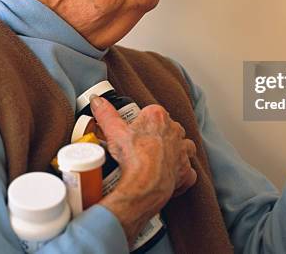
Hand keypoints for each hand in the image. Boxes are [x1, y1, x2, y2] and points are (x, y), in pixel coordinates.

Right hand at [90, 96, 196, 243]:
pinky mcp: (187, 171)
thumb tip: (97, 100)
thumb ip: (106, 113)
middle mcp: (175, 131)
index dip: (141, 122)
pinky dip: (180, 173)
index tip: (133, 131)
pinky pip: (188, 171)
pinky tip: (170, 176)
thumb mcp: (114, 131)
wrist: (145, 184)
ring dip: (175, 151)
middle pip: (168, 128)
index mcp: (158, 117)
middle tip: (142, 147)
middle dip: (158, 136)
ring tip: (159, 159)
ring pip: (183, 146)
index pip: (151, 113)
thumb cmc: (133, 156)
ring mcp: (183, 151)